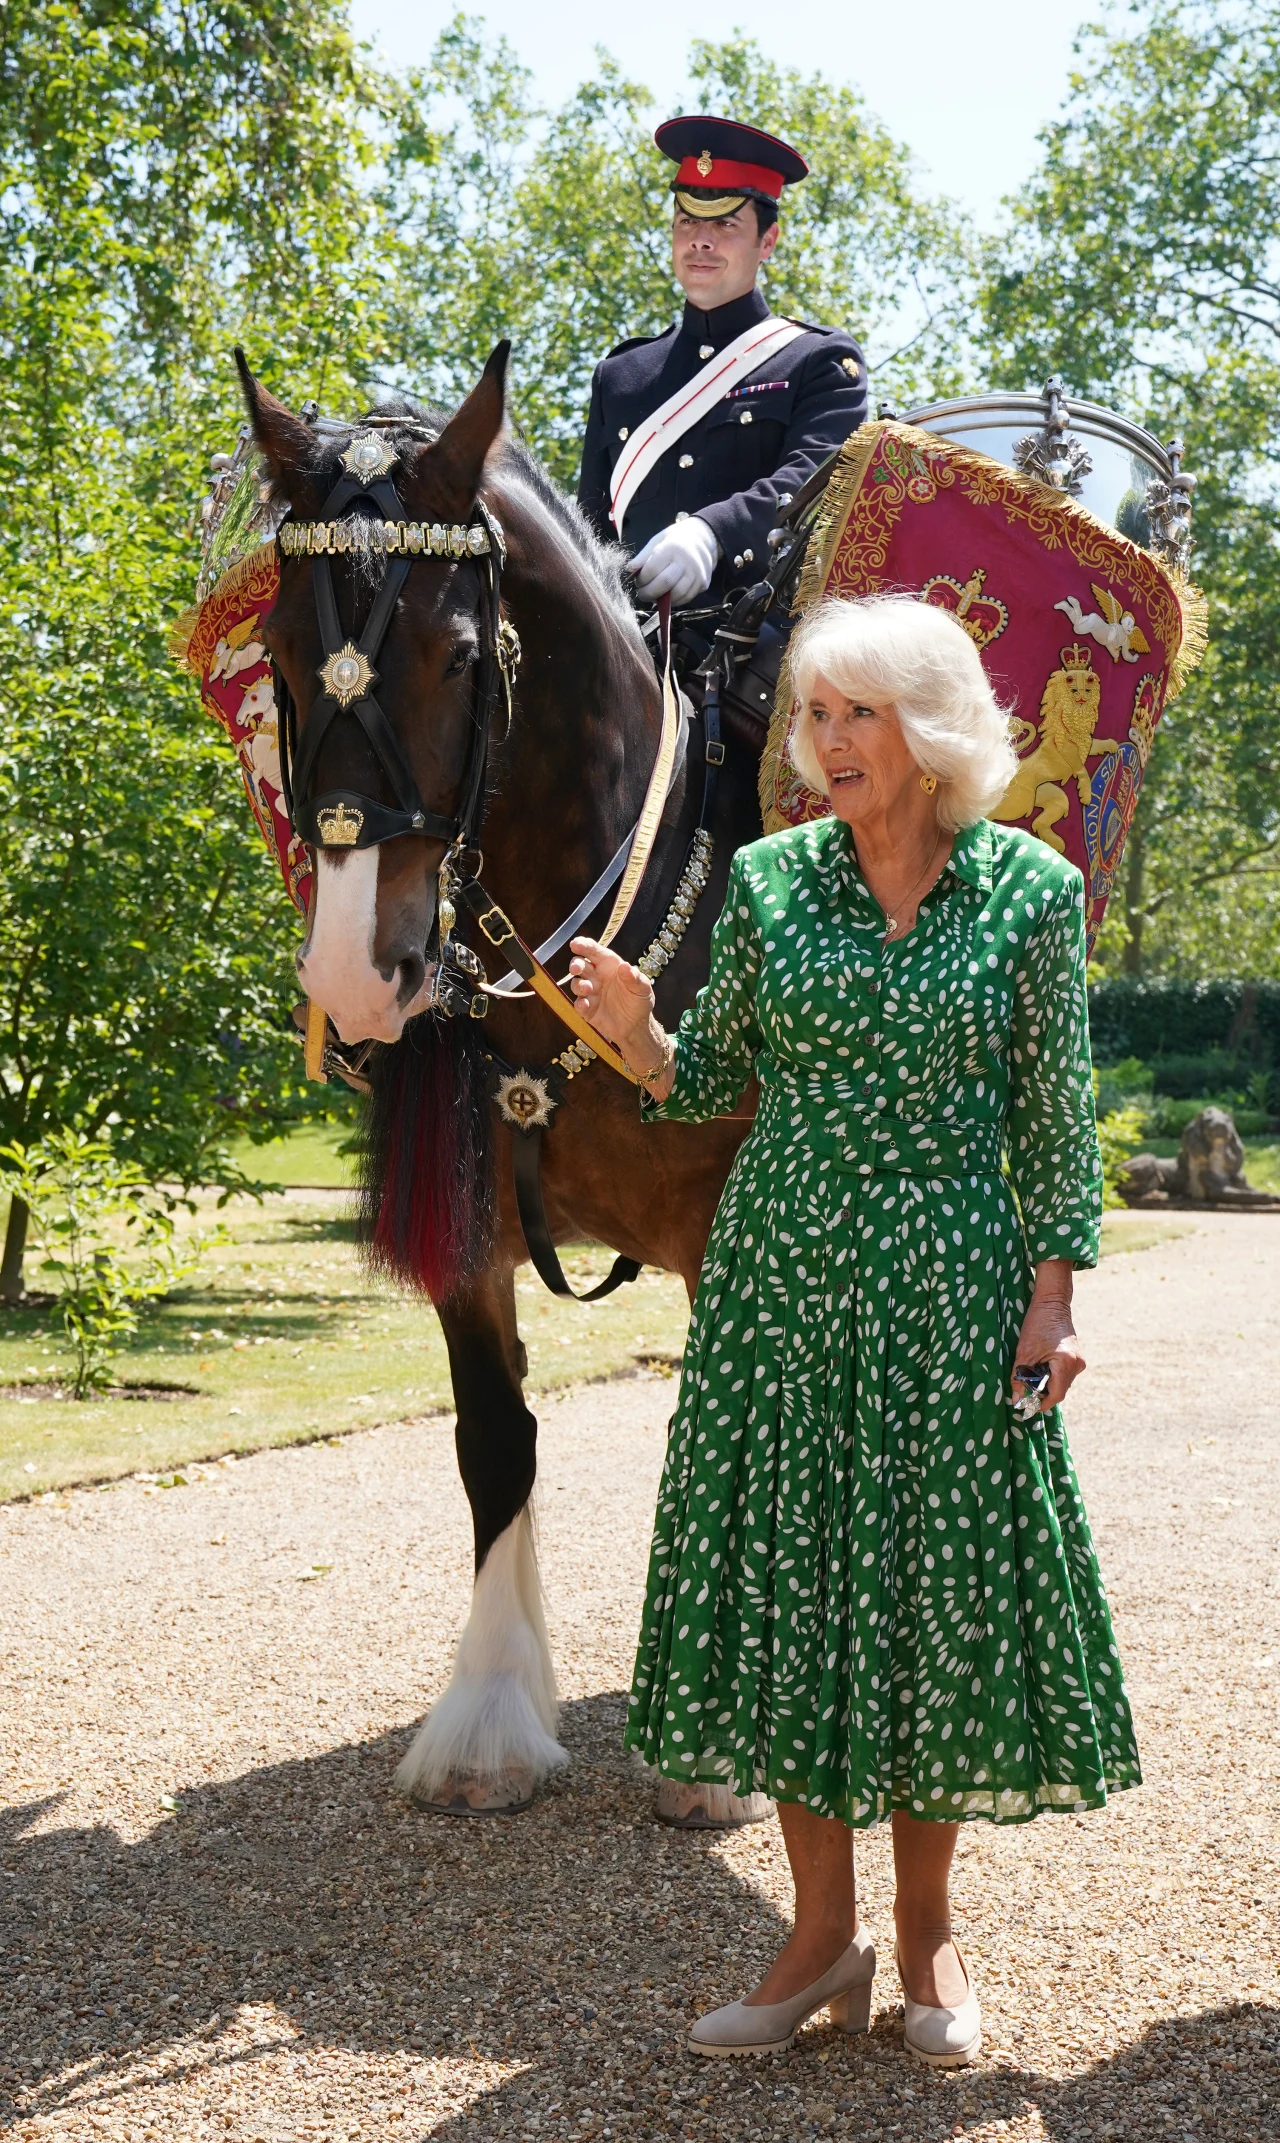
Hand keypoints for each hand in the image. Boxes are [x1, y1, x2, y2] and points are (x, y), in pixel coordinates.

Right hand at [568, 936, 655, 1055]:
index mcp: (609, 965)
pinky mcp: (587, 1009)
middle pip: (580, 965)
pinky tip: (585, 1005)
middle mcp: (597, 976)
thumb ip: (634, 977)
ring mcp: (591, 992)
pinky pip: (578, 1004)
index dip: (583, 945)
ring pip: (576, 984)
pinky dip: (579, 1004)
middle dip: (575, 964)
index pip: (593, 951)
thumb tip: (625, 966)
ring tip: (588, 988)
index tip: (575, 944)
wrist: (637, 1025)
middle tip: (576, 968)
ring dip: (579, 985)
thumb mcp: (643, 988)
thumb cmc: (639, 1001)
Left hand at [630, 517, 719, 604]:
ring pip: (677, 594)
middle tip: (642, 594)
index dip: (641, 580)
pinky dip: (674, 601)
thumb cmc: (675, 540)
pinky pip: (686, 598)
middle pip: (665, 584)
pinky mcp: (703, 583)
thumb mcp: (657, 541)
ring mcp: (697, 573)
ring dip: (662, 599)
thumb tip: (629, 569)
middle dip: (649, 593)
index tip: (638, 582)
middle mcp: (686, 560)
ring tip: (654, 595)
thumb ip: (643, 556)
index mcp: (672, 547)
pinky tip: (668, 596)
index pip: (652, 569)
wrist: (703, 538)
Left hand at [1013, 1265, 1085, 1409]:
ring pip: (1062, 1382)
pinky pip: (1064, 1373)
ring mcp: (1079, 1361)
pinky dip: (1051, 1375)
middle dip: (1042, 1393)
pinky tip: (1039, 1367)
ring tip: (1030, 1376)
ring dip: (1046, 1383)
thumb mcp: (1024, 1352)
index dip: (1041, 1403)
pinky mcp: (1077, 1357)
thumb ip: (1020, 1378)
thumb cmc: (1037, 1324)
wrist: (1052, 1302)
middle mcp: (1077, 1364)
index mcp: (1067, 1363)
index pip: (1057, 1395)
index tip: (1028, 1406)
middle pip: (1060, 1389)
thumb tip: (1017, 1400)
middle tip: (1024, 1391)